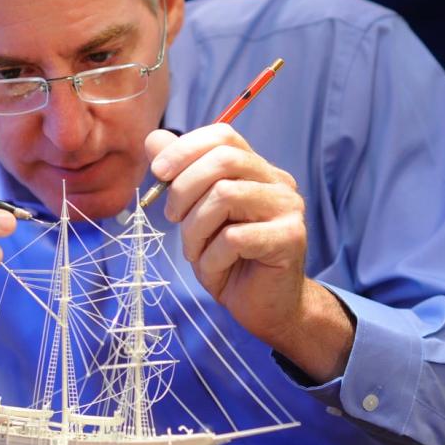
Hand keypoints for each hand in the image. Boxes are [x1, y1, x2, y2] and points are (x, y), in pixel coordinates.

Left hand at [145, 125, 353, 381]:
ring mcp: (288, 208)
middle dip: (184, 187)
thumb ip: (180, 175)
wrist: (266, 308)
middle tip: (172, 217)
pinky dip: (212, 257)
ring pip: (226, 195)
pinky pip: (235, 237)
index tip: (158, 172)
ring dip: (196, 229)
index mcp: (256, 170)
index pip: (223, 136)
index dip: (185, 148)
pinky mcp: (290, 238)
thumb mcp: (195, 215)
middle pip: (224, 160)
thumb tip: (155, 139)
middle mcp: (278, 182)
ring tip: (196, 252)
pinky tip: (216, 269)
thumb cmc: (229, 261)